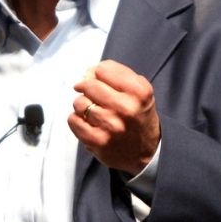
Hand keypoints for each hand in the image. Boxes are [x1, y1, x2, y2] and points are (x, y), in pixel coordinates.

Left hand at [69, 59, 159, 174]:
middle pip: (89, 85)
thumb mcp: (139, 90)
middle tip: (95, 97)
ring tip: (94, 112)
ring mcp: (111, 126)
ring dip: (83, 105)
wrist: (147, 152)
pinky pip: (73, 120)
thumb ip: (116, 74)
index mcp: (139, 92)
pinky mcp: (98, 141)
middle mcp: (126, 108)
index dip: (99, 73)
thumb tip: (87, 73)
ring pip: (79, 103)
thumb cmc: (138, 115)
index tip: (101, 81)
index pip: (103, 69)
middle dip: (88, 88)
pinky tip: (89, 123)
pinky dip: (77, 120)